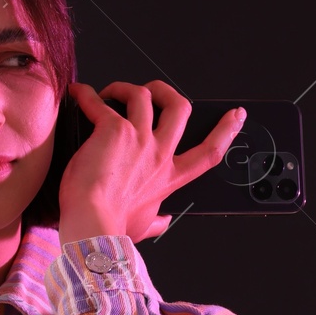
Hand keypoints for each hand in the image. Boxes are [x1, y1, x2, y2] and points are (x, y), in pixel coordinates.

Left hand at [58, 80, 244, 241]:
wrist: (91, 222)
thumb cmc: (113, 226)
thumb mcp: (143, 226)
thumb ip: (157, 221)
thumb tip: (164, 221)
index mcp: (169, 177)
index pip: (208, 152)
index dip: (226, 131)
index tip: (235, 115)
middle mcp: (158, 154)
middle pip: (180, 109)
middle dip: (168, 92)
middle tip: (153, 90)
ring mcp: (138, 139)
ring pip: (144, 95)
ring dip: (126, 88)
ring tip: (110, 93)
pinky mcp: (113, 130)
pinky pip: (99, 102)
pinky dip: (87, 94)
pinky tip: (79, 94)